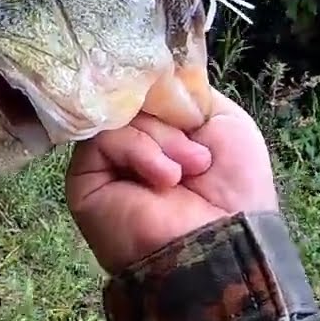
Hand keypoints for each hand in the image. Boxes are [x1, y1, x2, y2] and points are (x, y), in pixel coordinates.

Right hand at [65, 87, 277, 272]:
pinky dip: (139, 151)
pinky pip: (102, 138)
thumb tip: (154, 78)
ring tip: (184, 172)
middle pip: (131, 100)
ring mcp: (105, 164)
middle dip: (169, 123)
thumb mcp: (227, 123)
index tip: (184, 100)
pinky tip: (163, 178)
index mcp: (162, 134)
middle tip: (198, 158)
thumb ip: (187, 95)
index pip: (146, 92)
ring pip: (119, 117)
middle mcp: (131, 147)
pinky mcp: (84, 179)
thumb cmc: (235, 190)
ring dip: (161, 140)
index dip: (162, 90)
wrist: (221, 243)